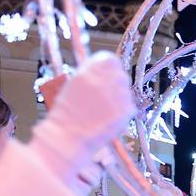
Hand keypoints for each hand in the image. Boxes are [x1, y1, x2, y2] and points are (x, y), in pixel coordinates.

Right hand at [30, 52, 136, 187]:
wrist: (67, 137)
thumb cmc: (66, 114)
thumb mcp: (73, 84)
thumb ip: (91, 76)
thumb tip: (103, 73)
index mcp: (90, 69)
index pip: (110, 59)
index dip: (109, 69)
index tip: (106, 77)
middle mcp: (106, 78)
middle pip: (121, 75)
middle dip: (115, 85)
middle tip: (105, 99)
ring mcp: (118, 94)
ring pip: (126, 92)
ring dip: (119, 100)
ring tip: (103, 112)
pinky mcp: (126, 110)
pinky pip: (130, 108)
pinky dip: (122, 114)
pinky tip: (107, 120)